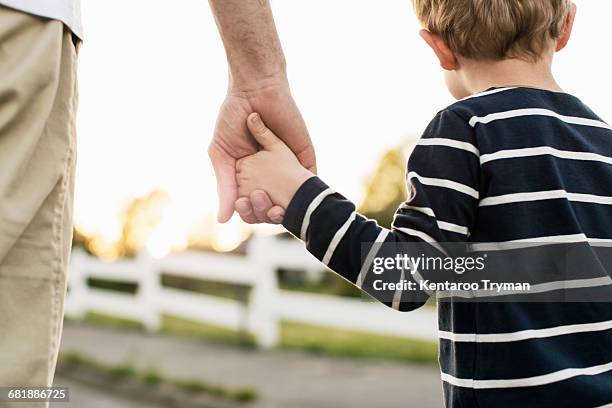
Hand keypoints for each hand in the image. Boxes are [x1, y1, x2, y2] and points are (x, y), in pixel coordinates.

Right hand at [209, 81, 315, 223]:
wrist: (255, 91)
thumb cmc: (232, 119)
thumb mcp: (222, 155)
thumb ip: (224, 187)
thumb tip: (223, 220)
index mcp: (248, 176)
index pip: (251, 205)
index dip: (250, 212)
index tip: (245, 209)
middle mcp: (269, 175)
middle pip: (272, 205)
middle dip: (268, 212)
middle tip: (263, 206)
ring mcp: (288, 167)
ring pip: (291, 198)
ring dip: (286, 207)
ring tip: (278, 207)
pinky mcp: (305, 157)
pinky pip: (310, 180)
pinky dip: (306, 193)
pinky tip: (300, 200)